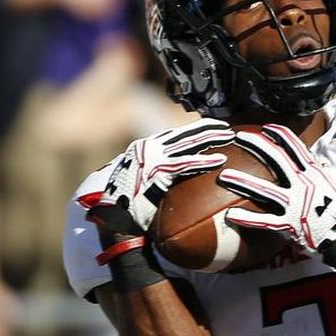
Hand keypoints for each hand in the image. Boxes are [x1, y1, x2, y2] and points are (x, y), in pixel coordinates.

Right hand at [90, 118, 232, 236]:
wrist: (106, 209)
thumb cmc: (122, 200)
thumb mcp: (138, 180)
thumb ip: (155, 173)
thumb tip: (173, 179)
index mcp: (144, 148)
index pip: (174, 134)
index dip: (195, 129)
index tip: (212, 127)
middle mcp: (148, 147)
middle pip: (185, 133)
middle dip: (208, 128)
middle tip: (227, 128)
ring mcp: (153, 157)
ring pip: (188, 143)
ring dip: (211, 138)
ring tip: (229, 136)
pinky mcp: (157, 170)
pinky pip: (186, 164)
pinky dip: (205, 161)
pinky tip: (221, 160)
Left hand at [218, 124, 335, 251]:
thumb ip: (329, 176)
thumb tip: (326, 167)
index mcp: (316, 174)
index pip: (296, 147)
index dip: (280, 135)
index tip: (266, 127)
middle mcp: (304, 185)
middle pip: (276, 160)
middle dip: (257, 146)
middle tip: (239, 137)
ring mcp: (295, 204)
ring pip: (265, 190)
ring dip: (243, 182)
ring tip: (225, 176)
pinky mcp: (290, 224)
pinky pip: (265, 221)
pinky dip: (248, 218)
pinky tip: (230, 215)